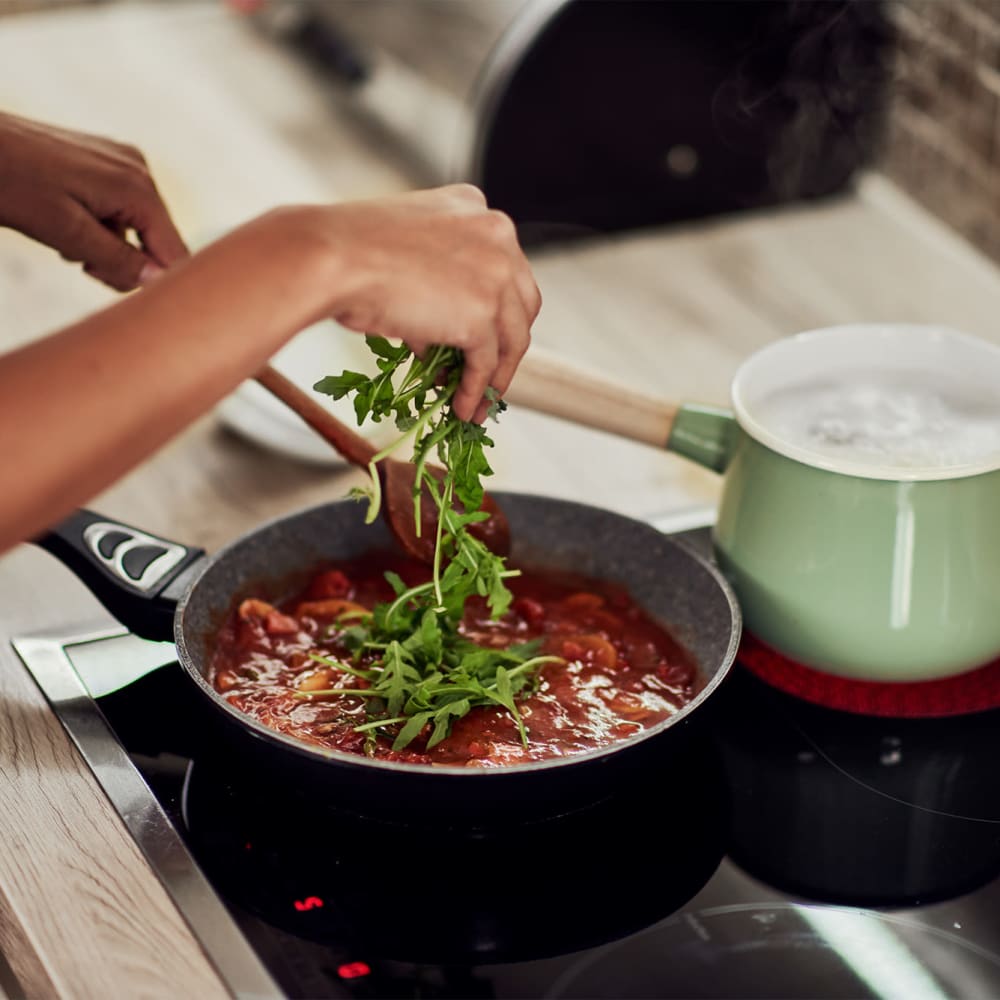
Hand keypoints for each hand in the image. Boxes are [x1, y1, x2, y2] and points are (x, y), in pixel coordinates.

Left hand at [0, 111, 187, 290]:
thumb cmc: (7, 181)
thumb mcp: (65, 232)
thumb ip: (118, 259)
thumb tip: (159, 282)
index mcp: (137, 188)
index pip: (174, 253)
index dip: (157, 283)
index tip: (121, 291)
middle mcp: (138, 170)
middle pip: (158, 242)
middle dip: (126, 264)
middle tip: (83, 267)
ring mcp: (121, 163)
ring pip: (137, 229)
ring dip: (108, 248)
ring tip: (68, 244)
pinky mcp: (103, 162)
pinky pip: (120, 210)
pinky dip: (99, 228)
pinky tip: (67, 224)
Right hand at [314, 184, 540, 421]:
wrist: (330, 258)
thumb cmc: (346, 251)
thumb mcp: (403, 254)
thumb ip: (433, 283)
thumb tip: (439, 337)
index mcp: (474, 206)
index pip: (503, 267)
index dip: (496, 309)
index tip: (485, 338)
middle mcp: (496, 233)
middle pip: (521, 303)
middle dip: (504, 344)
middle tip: (485, 374)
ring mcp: (495, 272)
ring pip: (512, 337)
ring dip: (495, 376)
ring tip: (476, 403)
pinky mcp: (483, 311)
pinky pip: (487, 362)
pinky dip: (477, 389)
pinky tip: (464, 407)